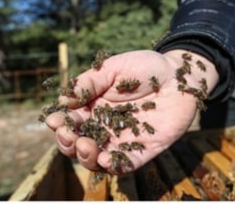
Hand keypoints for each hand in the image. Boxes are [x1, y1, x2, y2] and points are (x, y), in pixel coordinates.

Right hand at [44, 49, 218, 173]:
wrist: (180, 75)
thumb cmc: (144, 67)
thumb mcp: (112, 68)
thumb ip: (88, 83)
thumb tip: (63, 101)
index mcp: (92, 108)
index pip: (69, 121)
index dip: (59, 123)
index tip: (54, 120)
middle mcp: (103, 127)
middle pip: (77, 144)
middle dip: (67, 142)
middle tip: (68, 134)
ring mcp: (122, 141)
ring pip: (96, 158)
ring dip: (85, 156)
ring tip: (85, 145)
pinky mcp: (144, 151)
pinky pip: (126, 165)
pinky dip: (114, 166)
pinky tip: (106, 159)